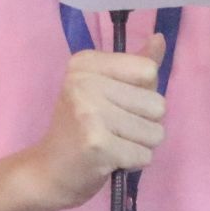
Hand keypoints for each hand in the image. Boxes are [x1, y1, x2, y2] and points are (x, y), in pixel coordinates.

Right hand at [21, 34, 167, 210]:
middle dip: (145, 123)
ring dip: (141, 145)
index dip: (144, 93)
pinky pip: (145, 155)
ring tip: (114, 144)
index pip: (148, 70)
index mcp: (86, 63)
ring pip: (155, 132)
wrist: (49, 171)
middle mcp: (85, 82)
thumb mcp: (104, 88)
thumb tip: (160, 38)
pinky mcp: (98, 145)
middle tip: (115, 130)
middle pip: (157, 103)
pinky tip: (111, 159)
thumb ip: (134, 65)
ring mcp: (90, 113)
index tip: (117, 103)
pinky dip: (134, 163)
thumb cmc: (81, 128)